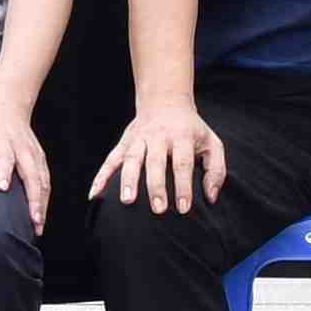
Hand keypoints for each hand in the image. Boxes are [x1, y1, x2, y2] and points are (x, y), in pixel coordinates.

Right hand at [102, 102, 226, 213]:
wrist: (165, 101)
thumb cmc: (191, 130)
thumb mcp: (212, 143)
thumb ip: (216, 170)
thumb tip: (211, 197)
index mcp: (182, 136)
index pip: (182, 163)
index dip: (183, 185)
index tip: (184, 208)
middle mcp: (159, 136)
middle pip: (155, 162)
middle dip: (156, 186)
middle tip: (158, 209)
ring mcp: (139, 139)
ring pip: (131, 158)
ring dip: (127, 179)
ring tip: (126, 201)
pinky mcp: (124, 142)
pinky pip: (110, 159)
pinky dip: (101, 176)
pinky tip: (94, 194)